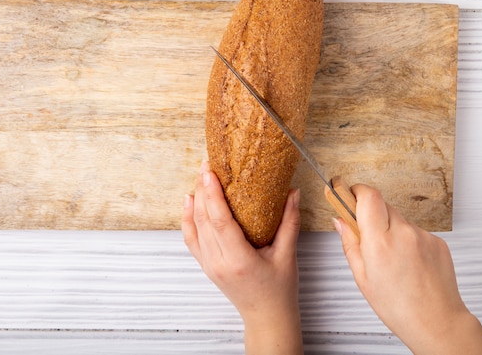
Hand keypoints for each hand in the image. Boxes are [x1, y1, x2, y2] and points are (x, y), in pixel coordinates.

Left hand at [182, 161, 302, 354]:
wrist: (266, 317)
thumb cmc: (279, 291)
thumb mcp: (288, 255)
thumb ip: (290, 222)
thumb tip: (293, 192)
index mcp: (239, 260)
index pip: (219, 221)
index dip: (213, 193)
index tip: (210, 171)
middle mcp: (219, 262)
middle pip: (203, 219)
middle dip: (202, 189)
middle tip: (207, 165)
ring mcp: (209, 265)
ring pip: (194, 227)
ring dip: (196, 200)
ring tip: (200, 177)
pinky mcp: (206, 265)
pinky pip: (191, 238)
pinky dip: (188, 218)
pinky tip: (190, 201)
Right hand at [334, 184, 481, 354]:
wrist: (437, 322)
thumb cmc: (399, 307)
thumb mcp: (363, 278)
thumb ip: (350, 244)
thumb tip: (340, 222)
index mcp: (380, 242)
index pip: (368, 196)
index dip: (356, 191)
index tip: (348, 194)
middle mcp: (403, 233)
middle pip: (382, 204)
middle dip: (371, 214)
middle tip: (366, 233)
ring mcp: (423, 235)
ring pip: (399, 219)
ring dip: (390, 229)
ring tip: (391, 258)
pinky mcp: (437, 240)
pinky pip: (415, 232)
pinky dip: (407, 241)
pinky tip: (408, 263)